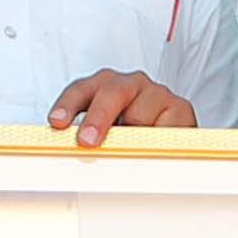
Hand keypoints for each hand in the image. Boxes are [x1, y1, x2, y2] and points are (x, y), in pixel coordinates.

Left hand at [47, 68, 193, 140]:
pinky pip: (165, 126)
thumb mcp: (106, 135)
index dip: (68, 105)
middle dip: (97, 118)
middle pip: (111, 93)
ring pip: (138, 114)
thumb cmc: (132, 135)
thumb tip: (75, 153)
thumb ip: (91, 138)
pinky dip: (157, 140)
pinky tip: (154, 148)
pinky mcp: (179, 106)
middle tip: (88, 140)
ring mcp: (155, 92)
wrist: (172, 137)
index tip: (58, 122)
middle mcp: (129, 84)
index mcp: (105, 86)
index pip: (81, 90)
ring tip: (130, 152)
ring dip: (131, 136)